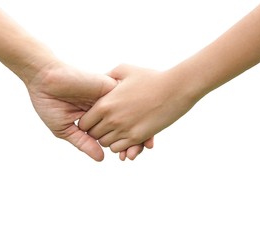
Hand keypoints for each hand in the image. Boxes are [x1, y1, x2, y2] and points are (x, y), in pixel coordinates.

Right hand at [26, 61, 152, 160]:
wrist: (43, 79)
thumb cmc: (49, 104)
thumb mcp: (65, 129)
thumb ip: (83, 142)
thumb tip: (101, 158)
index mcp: (93, 118)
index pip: (111, 132)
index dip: (122, 144)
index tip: (130, 157)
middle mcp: (103, 108)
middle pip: (124, 124)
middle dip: (134, 138)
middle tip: (139, 153)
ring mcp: (107, 98)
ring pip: (129, 113)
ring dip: (139, 127)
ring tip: (146, 145)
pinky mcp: (109, 86)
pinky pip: (128, 99)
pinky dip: (136, 113)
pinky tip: (143, 127)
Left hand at [79, 64, 198, 151]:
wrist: (175, 88)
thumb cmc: (150, 77)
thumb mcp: (124, 70)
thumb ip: (106, 77)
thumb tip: (97, 82)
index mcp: (105, 103)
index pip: (84, 123)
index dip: (88, 122)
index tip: (95, 119)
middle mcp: (111, 119)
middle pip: (93, 135)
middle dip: (97, 131)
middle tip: (106, 125)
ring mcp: (124, 130)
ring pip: (105, 144)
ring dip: (109, 139)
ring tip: (117, 130)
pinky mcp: (137, 137)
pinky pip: (119, 149)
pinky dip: (120, 145)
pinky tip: (126, 135)